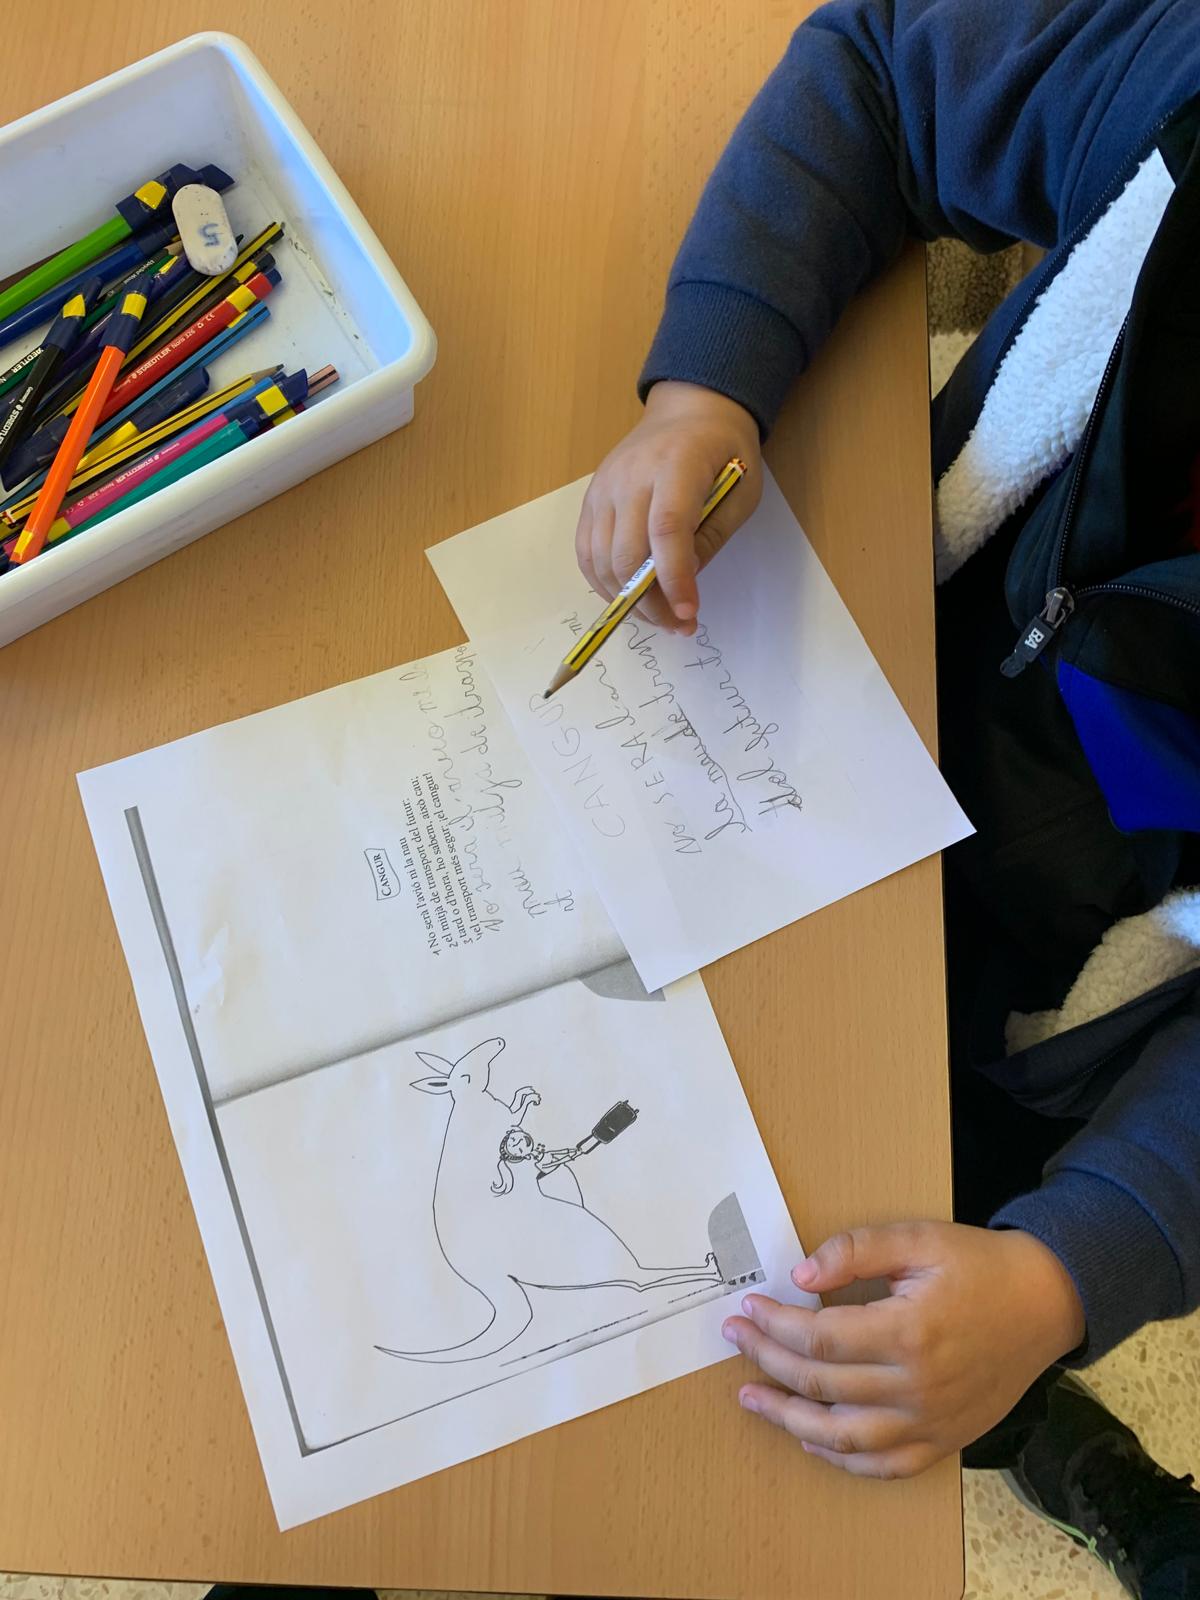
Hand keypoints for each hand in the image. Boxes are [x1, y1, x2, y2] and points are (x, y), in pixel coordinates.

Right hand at [576, 381, 761, 633]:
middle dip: (652, 601)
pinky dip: (604, 584)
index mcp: (677, 465)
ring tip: (658, 616)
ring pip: (602, 559)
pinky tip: (629, 598)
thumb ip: (712, 536)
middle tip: (679, 625)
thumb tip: (682, 582)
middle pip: (628, 552)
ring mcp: (604, 487)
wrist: (689, 410)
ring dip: (628, 600)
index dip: (675, 578)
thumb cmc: (724, 452)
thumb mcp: (741, 492)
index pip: (667, 529)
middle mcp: (631, 475)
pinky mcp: (591, 498)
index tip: (689, 613)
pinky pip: (587, 552)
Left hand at [722, 1222, 1085, 1478]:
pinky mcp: (944, 1441)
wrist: (1045, 1303)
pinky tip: (809, 1438)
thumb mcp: (918, 1238)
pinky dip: (841, 1459)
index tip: (748, 1307)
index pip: (819, 1337)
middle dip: (768, 1360)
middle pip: (821, 1384)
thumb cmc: (979, 1266)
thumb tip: (801, 1275)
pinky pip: (883, 1465)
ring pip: (843, 1438)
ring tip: (752, 1396)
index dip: (774, 1324)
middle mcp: (917, 1387)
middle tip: (736, 1338)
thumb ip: (855, 1250)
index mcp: (909, 1331)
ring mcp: (931, 1422)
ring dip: (788, 1419)